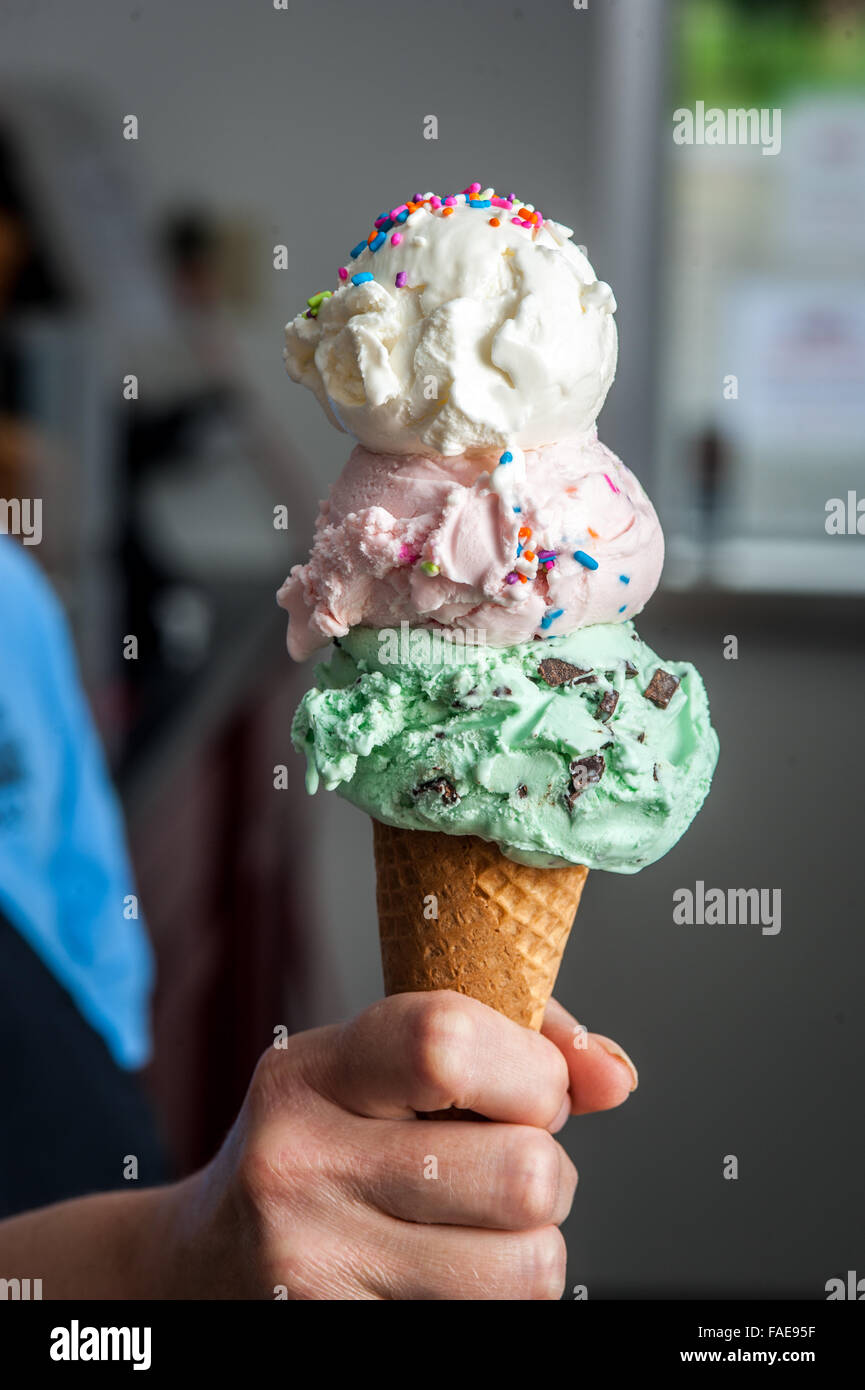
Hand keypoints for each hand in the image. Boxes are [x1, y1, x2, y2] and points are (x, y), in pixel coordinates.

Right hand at [174, 991, 636, 1299]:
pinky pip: (493, 1325)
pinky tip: (442, 1273)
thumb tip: (617, 1078)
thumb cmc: (320, 1144)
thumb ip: (509, 1044)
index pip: (447, 1043)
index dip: (531, 1069)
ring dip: (530, 1247)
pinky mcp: (339, 1337)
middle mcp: (298, 1165)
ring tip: (475, 1226)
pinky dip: (495, 1300)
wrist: (198, 1266)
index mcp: (310, 1073)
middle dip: (546, 1169)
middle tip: (503, 1166)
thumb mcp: (377, 1068)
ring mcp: (314, 1268)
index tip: (528, 1087)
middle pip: (523, 1173)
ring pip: (530, 1267)